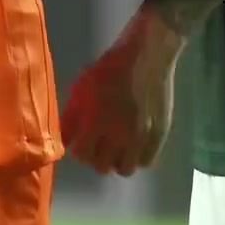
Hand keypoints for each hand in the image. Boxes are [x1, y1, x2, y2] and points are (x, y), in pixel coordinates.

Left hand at [60, 11, 180, 175]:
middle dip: (96, 157)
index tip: (82, 142)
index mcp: (96, 122)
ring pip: (125, 169)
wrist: (146, 55)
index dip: (79, 150)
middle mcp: (119, 135)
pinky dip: (138, 157)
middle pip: (102, 167)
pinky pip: (146, 162)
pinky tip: (134, 144)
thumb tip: (66, 141)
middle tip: (99, 144)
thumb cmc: (109, 68)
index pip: (82, 155)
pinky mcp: (159, 135)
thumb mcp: (81, 87)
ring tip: (117, 146)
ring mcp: (141, 137)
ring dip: (118, 160)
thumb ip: (71, 117)